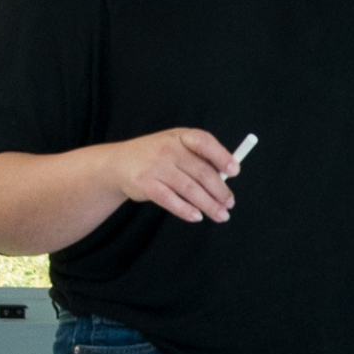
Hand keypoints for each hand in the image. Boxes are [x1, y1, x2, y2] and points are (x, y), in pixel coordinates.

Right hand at [106, 128, 239, 222]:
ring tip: (221, 215)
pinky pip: (170, 200)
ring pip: (189, 189)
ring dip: (208, 205)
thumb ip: (199, 158)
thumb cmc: (156, 155)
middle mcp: (168, 149)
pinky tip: (197, 216)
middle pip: (201, 171)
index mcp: (180, 136)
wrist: (118, 163)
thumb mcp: (175, 146)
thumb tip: (227, 176)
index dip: (221, 156)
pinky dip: (185, 210)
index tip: (235, 171)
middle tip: (229, 203)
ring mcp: (156, 167)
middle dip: (219, 190)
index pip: (204, 142)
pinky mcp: (145, 184)